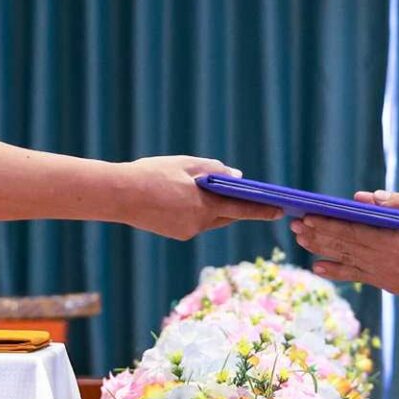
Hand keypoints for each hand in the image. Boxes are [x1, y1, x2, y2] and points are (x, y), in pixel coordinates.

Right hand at [118, 156, 283, 239]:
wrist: (119, 195)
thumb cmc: (151, 174)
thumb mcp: (183, 164)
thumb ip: (213, 169)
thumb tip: (236, 177)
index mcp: (203, 203)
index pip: (241, 208)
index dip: (262, 209)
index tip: (280, 210)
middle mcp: (199, 222)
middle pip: (228, 216)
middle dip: (241, 209)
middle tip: (259, 203)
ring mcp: (187, 231)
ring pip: (210, 219)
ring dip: (217, 209)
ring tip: (215, 194)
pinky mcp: (177, 234)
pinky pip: (195, 223)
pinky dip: (197, 212)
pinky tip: (188, 201)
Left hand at [291, 191, 398, 318]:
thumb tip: (368, 196)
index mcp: (391, 242)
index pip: (351, 231)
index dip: (327, 223)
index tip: (308, 214)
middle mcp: (381, 260)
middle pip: (342, 245)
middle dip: (317, 233)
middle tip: (295, 224)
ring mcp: (381, 274)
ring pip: (344, 259)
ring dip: (320, 249)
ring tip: (300, 239)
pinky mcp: (385, 282)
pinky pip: (354, 275)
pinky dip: (335, 271)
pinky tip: (319, 267)